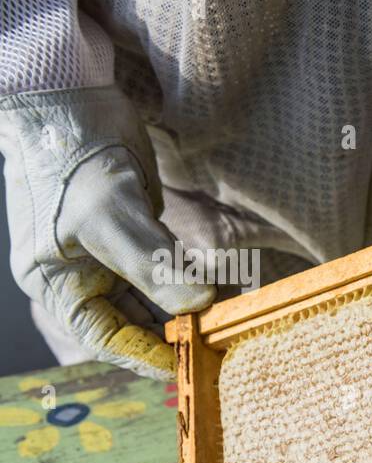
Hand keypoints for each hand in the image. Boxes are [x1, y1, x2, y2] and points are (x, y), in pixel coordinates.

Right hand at [0, 85, 214, 379]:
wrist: (72, 98)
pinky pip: (163, 274)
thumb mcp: (112, 214)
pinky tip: (220, 294)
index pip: (105, 337)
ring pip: (152, 301)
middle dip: (174, 333)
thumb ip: (154, 265)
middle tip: (220, 343)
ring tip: (226, 323)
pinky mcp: (133, 239)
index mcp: (55, 284)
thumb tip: (198, 306)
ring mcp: (106, 259)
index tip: (191, 364)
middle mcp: (78, 278)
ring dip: (187, 312)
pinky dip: (188, 286)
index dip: (147, 354)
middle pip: (132, 324)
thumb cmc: (76, 155)